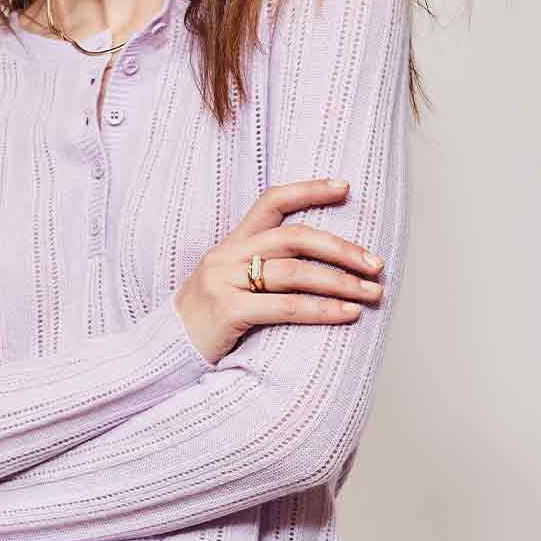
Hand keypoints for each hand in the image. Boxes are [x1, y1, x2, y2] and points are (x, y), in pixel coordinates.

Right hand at [173, 178, 385, 365]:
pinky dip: (322, 310)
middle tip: (376, 264)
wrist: (164, 353)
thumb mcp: (229, 283)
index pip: (271, 201)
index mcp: (231, 244)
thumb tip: (320, 266)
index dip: (309, 190)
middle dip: (341, 249)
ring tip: (371, 293)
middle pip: (294, 238)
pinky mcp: (227, 311)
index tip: (346, 188)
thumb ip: (262, 269)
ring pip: (295, 273)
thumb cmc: (208, 321)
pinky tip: (348, 314)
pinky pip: (286, 307)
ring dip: (341, 283)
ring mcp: (224, 282)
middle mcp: (227, 256)